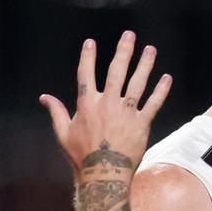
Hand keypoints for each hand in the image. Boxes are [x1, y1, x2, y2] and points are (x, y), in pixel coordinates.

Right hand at [39, 32, 170, 174]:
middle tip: (129, 35)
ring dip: (145, 65)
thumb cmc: (81, 156)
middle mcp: (107, 104)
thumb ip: (56, 112)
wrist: (104, 175)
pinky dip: (161, 91)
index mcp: (87, 105)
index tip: (91, 42)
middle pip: (117, 71)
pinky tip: (166, 78)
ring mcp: (126, 113)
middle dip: (123, 51)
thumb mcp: (64, 134)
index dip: (88, 57)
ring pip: (138, 83)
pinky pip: (153, 103)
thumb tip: (44, 97)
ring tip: (150, 49)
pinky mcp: (141, 124)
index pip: (86, 74)